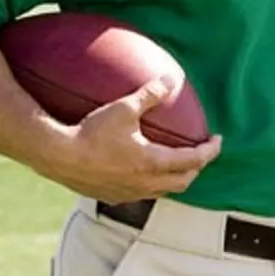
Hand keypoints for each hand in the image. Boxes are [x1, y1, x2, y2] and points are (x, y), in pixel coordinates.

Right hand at [37, 75, 221, 203]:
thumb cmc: (91, 131)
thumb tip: (171, 79)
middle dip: (197, 168)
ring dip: (175, 178)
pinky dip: (152, 184)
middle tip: (201, 153)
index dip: (210, 151)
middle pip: (183, 182)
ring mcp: (127, 193)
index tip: (218, 141)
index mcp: (152, 163)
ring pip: (162, 191)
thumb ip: (150, 94)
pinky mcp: (111, 196)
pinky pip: (140, 194)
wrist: (56, 155)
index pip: (193, 161)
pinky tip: (144, 171)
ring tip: (177, 163)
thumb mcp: (124, 107)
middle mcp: (144, 183)